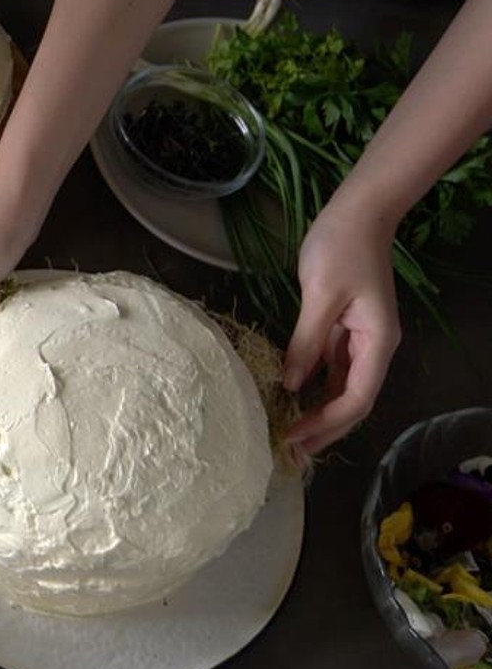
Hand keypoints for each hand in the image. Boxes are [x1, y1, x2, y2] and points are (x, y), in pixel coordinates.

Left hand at [282, 203, 401, 456]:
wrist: (357, 215)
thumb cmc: (340, 248)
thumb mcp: (320, 294)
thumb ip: (307, 341)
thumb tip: (292, 384)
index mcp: (378, 343)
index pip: (356, 399)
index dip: (327, 423)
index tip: (294, 437)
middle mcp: (374, 348)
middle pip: (352, 402)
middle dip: (325, 430)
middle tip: (291, 453)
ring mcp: (359, 340)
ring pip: (341, 389)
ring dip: (319, 414)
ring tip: (290, 437)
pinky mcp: (343, 330)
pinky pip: (331, 369)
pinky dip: (314, 389)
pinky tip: (293, 402)